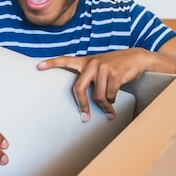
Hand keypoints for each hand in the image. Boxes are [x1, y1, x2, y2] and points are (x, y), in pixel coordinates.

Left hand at [37, 48, 152, 120]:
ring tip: (110, 108)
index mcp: (85, 62)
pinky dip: (113, 101)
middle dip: (82, 105)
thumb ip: (89, 76)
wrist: (136, 58)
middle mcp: (91, 63)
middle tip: (85, 117)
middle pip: (78, 89)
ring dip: (105, 105)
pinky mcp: (114, 73)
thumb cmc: (115, 66)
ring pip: (98, 96)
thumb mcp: (100, 66)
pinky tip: (116, 101)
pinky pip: (110, 95)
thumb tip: (84, 99)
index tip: (38, 66)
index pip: (65, 60)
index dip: (51, 63)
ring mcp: (102, 67)